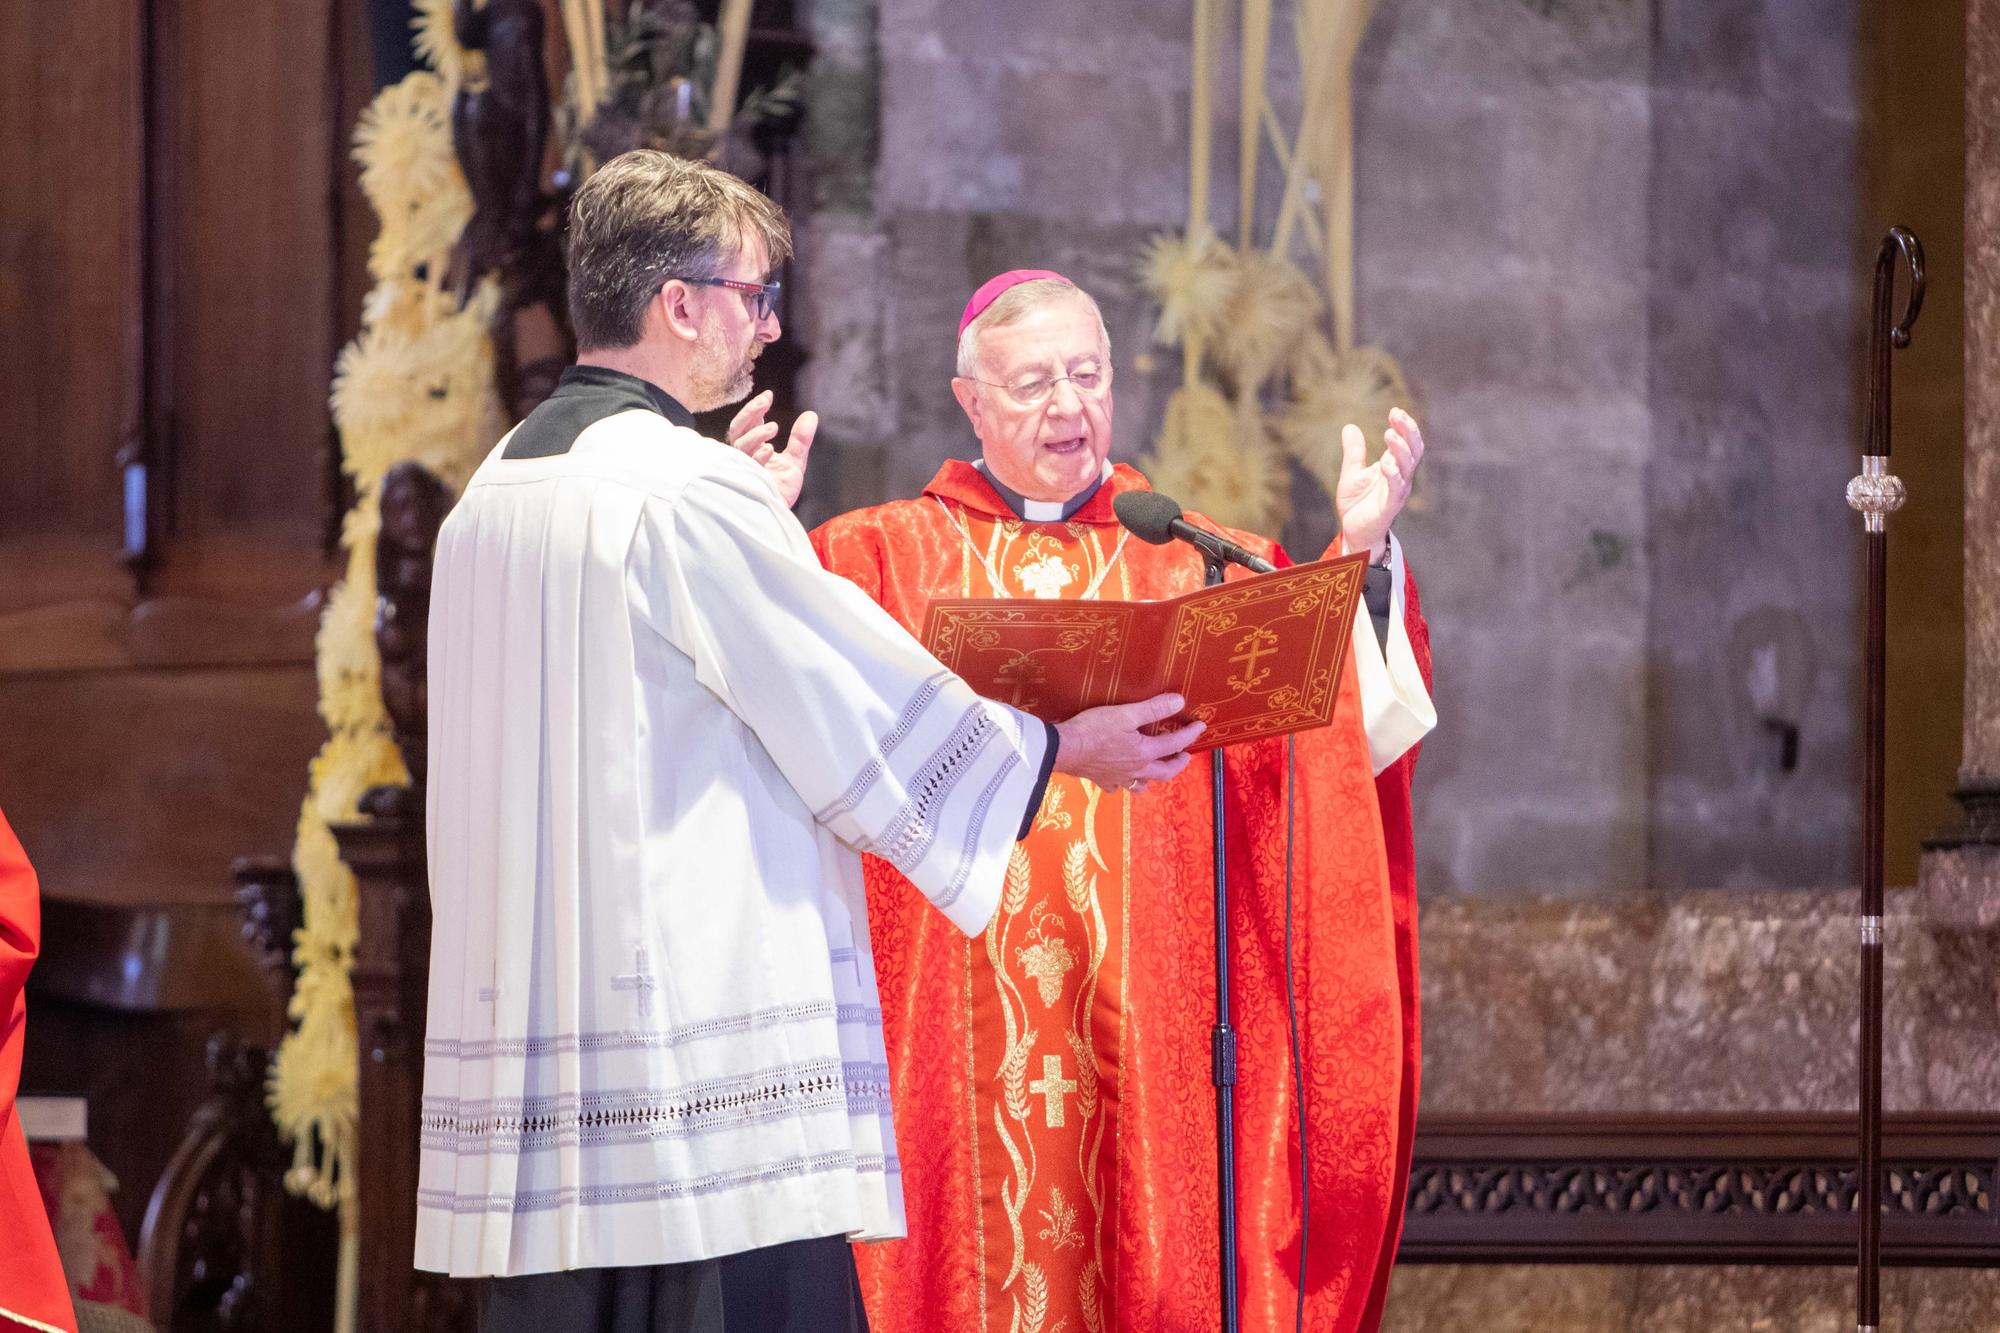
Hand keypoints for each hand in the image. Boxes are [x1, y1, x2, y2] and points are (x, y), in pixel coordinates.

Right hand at [727, 390, 818, 508]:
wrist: (777, 513)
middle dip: (749, 413)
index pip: (750, 422)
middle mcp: (744, 455)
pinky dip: (758, 455)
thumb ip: (800, 439)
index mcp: (754, 447)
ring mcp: (743, 467)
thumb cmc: (780, 488)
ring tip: (773, 428)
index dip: (756, 408)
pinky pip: (746, 465)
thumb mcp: (795, 460)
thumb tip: (811, 415)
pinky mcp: (746, 480)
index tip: (769, 396)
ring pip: (740, 444)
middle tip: (765, 402)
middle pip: (737, 428)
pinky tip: (769, 450)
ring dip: (755, 434)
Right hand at [1053, 693, 1203, 793]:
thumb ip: (1153, 708)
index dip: (1190, 734)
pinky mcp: (1101, 780)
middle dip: (1178, 763)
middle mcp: (1136, 769)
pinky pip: (1117, 787)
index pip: (1174, 743)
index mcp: (1144, 753)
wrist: (1063, 749)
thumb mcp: (1126, 714)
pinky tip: (1121, 778)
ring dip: (1153, 778)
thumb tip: (1179, 702)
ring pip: (1142, 784)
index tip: (1201, 726)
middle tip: (1185, 755)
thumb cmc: (1094, 730)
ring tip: (1156, 770)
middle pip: (1165, 772)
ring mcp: (1118, 778)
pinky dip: (1124, 783)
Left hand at [1336, 407, 1425, 561]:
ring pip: (1407, 467)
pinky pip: (1396, 489)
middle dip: (1407, 431)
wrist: (1354, 532)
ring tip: (1390, 434)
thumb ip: (1354, 452)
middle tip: (1397, 415)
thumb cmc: (1358, 504)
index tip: (1395, 411)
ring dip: (1400, 450)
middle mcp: (1400, 477)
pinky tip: (1386, 463)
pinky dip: (1393, 475)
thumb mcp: (1352, 473)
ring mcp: (1397, 492)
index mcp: (1394, 466)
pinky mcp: (1389, 507)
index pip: (1405, 442)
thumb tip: (1349, 426)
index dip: (1404, 426)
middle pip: (1413, 450)